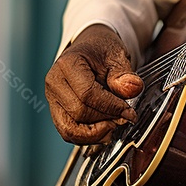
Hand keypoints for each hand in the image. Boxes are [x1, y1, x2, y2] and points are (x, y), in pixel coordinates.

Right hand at [45, 24, 142, 143]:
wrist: (91, 48)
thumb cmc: (102, 50)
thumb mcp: (117, 56)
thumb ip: (124, 75)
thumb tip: (133, 89)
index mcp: (67, 64)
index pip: (87, 95)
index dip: (111, 107)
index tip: (130, 112)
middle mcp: (54, 83)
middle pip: (78, 113)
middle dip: (105, 120)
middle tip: (125, 117)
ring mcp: (53, 99)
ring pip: (69, 129)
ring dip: (94, 134)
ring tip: (114, 127)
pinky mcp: (57, 111)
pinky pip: (68, 132)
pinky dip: (87, 136)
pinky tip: (104, 129)